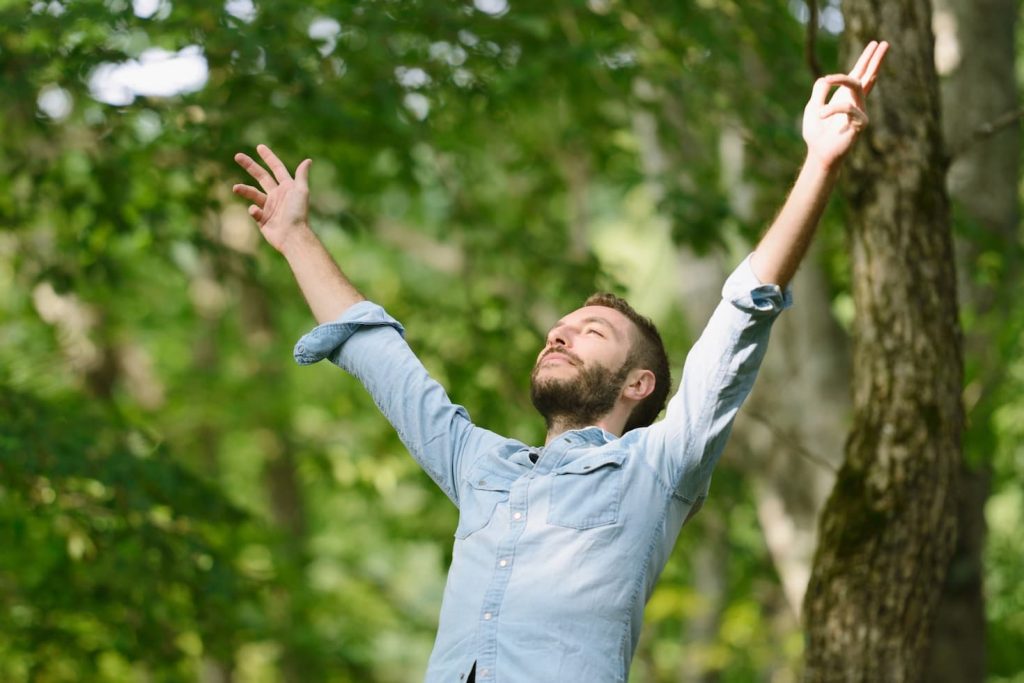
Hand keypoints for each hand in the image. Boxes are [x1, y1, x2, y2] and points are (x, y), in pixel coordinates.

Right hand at [232, 144, 312, 253]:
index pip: (276, 168)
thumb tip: (308, 160)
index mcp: (287, 187)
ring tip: (235, 188)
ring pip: (253, 194)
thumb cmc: (298, 213)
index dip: (269, 158)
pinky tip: (256, 213)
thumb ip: (301, 176)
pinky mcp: (263, 219)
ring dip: (244, 190)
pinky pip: (254, 211)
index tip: (259, 147)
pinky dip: (253, 211)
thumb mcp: (301, 192)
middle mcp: (277, 195)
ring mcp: (269, 207)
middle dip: (250, 166)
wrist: (292, 236)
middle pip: (261, 177)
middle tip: (237, 156)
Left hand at [803, 40, 888, 169]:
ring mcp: (860, 111)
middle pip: (869, 76)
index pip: (859, 74)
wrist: (818, 152)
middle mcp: (856, 101)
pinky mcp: (860, 123)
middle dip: (876, 59)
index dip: (866, 59)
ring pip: (856, 85)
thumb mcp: (812, 106)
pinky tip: (821, 115)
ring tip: (827, 80)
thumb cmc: (816, 132)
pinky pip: (848, 107)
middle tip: (885, 42)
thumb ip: (820, 91)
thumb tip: (826, 78)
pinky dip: (831, 109)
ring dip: (840, 80)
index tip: (874, 43)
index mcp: (845, 96)